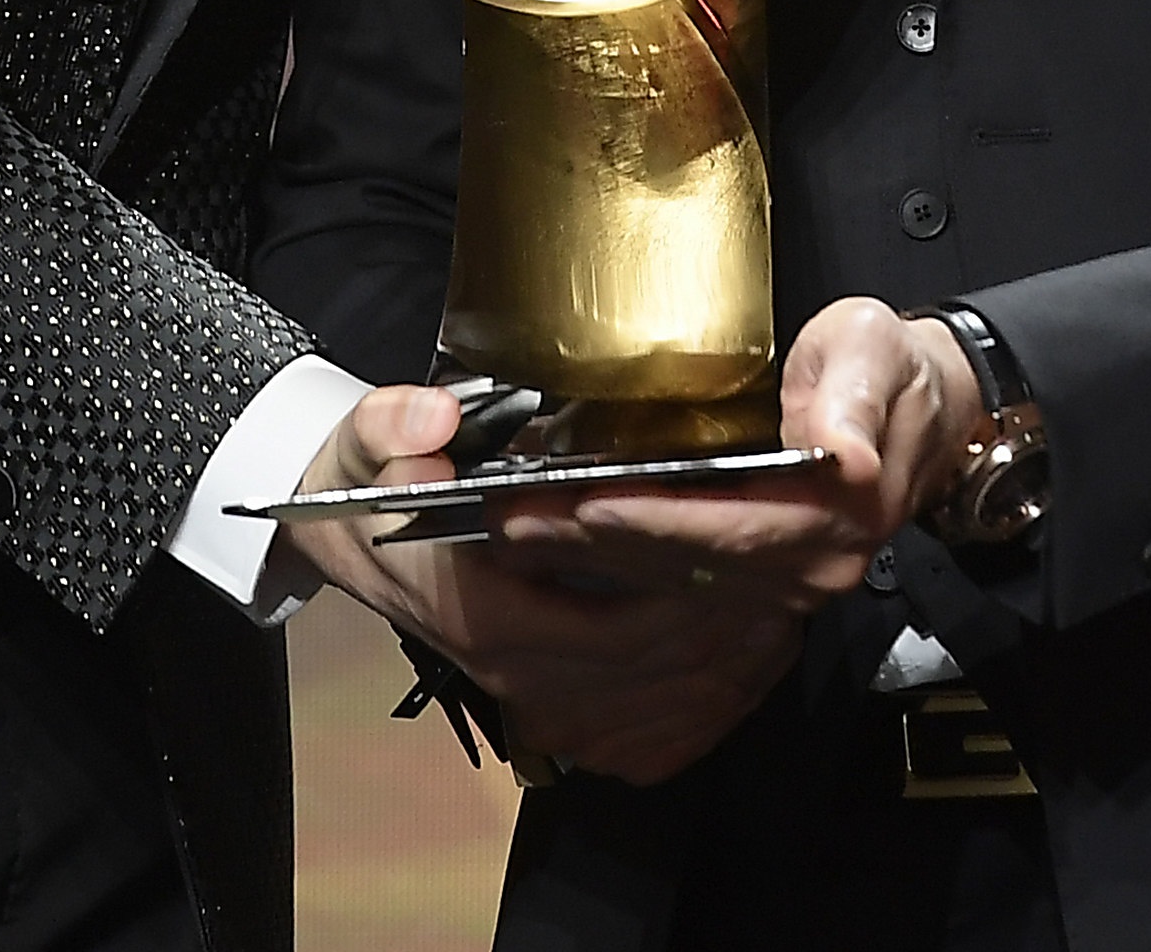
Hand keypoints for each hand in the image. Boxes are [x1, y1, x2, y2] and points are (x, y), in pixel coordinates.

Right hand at [275, 386, 825, 787]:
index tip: (747, 555)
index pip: (613, 626)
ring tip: (791, 611)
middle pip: (654, 669)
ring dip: (731, 667)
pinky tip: (749, 660)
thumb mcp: (363, 445)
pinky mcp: (556, 711)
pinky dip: (706, 704)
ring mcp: (538, 702)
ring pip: (660, 705)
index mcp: (487, 615)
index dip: (686, 595)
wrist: (352, 544)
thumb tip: (429, 418)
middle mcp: (519, 675)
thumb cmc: (372, 495)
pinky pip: (648, 731)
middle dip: (730, 627)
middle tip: (798, 576)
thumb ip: (391, 429)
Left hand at [516, 297, 977, 597]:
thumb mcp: (875, 351)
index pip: (730, 527)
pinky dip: (621, 565)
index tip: (587, 506)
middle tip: (512, 516)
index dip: (656, 521)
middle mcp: (812, 566)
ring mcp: (788, 583)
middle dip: (597, 544)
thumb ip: (854, 396)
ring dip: (594, 559)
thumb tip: (845, 453)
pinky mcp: (765, 581)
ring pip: (677, 580)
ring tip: (517, 529)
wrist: (926, 407)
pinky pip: (684, 582)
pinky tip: (562, 544)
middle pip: (690, 562)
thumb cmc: (891, 369)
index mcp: (839, 513)